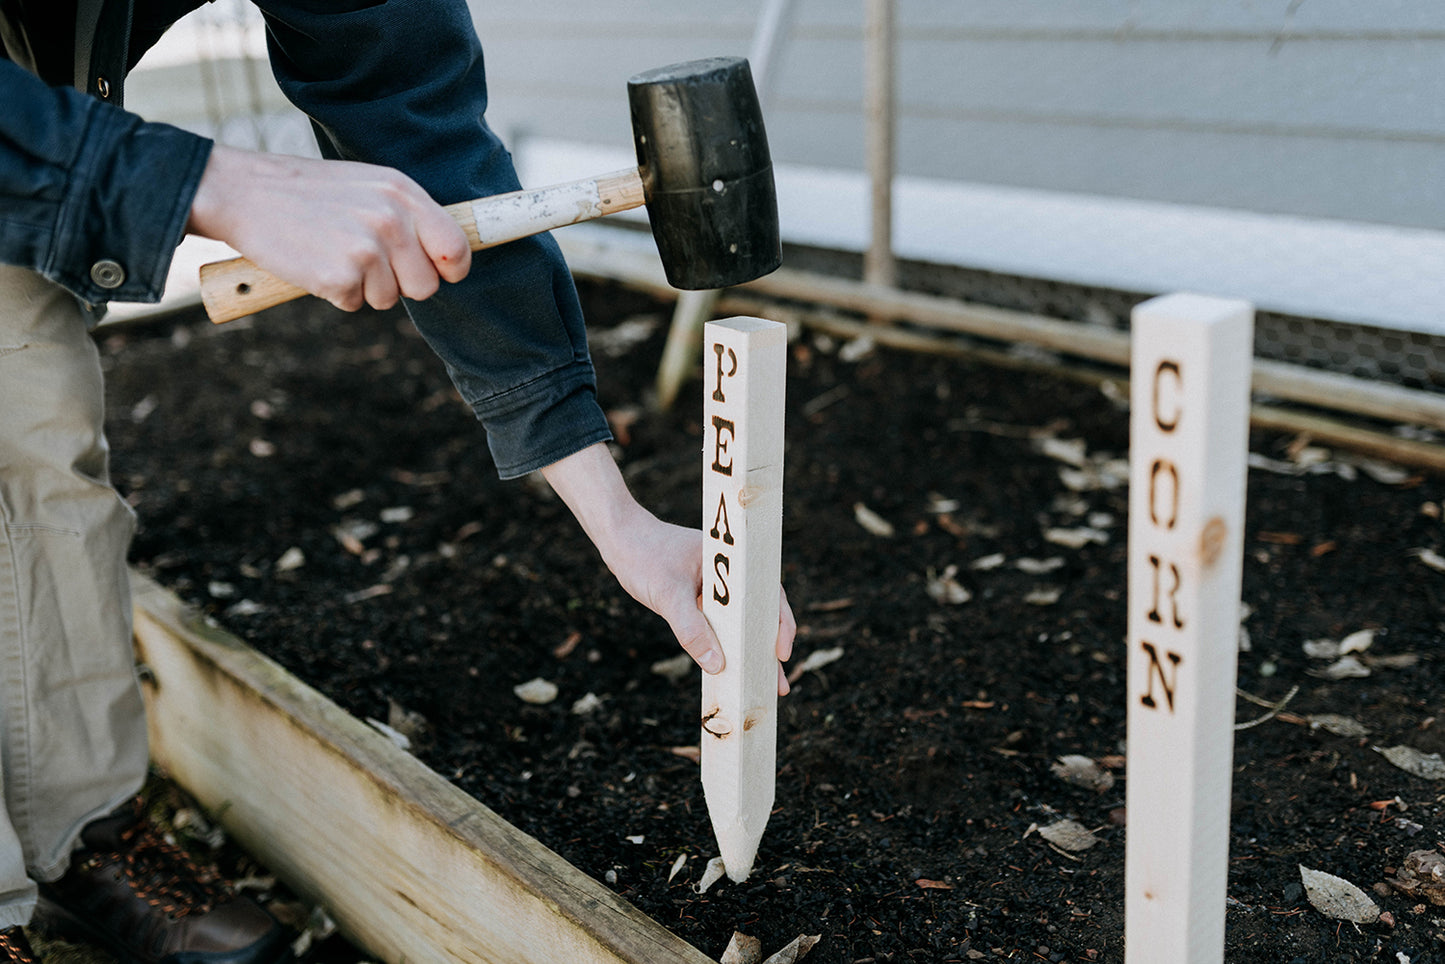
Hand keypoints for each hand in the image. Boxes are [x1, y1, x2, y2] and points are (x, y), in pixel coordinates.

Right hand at [186, 144, 470, 311]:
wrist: (244, 192)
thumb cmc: (309, 192)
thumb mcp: (368, 186)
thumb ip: (408, 214)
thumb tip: (446, 254)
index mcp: (403, 192)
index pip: (456, 247)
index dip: (451, 269)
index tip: (439, 272)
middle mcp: (391, 219)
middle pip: (426, 285)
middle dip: (400, 284)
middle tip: (364, 260)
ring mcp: (366, 249)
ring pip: (389, 299)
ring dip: (363, 287)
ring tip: (332, 251)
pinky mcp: (339, 276)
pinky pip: (354, 304)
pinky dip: (334, 293)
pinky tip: (314, 262)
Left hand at [541, 444, 795, 694]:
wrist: (619, 539)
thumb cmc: (645, 555)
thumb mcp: (668, 594)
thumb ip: (691, 629)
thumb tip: (717, 666)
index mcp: (734, 559)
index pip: (768, 593)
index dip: (780, 624)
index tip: (780, 654)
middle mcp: (730, 573)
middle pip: (759, 613)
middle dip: (769, 649)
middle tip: (779, 685)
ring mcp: (716, 587)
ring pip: (740, 622)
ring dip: (749, 651)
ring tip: (761, 685)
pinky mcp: (700, 599)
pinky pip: (720, 625)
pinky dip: (726, 645)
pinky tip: (730, 670)